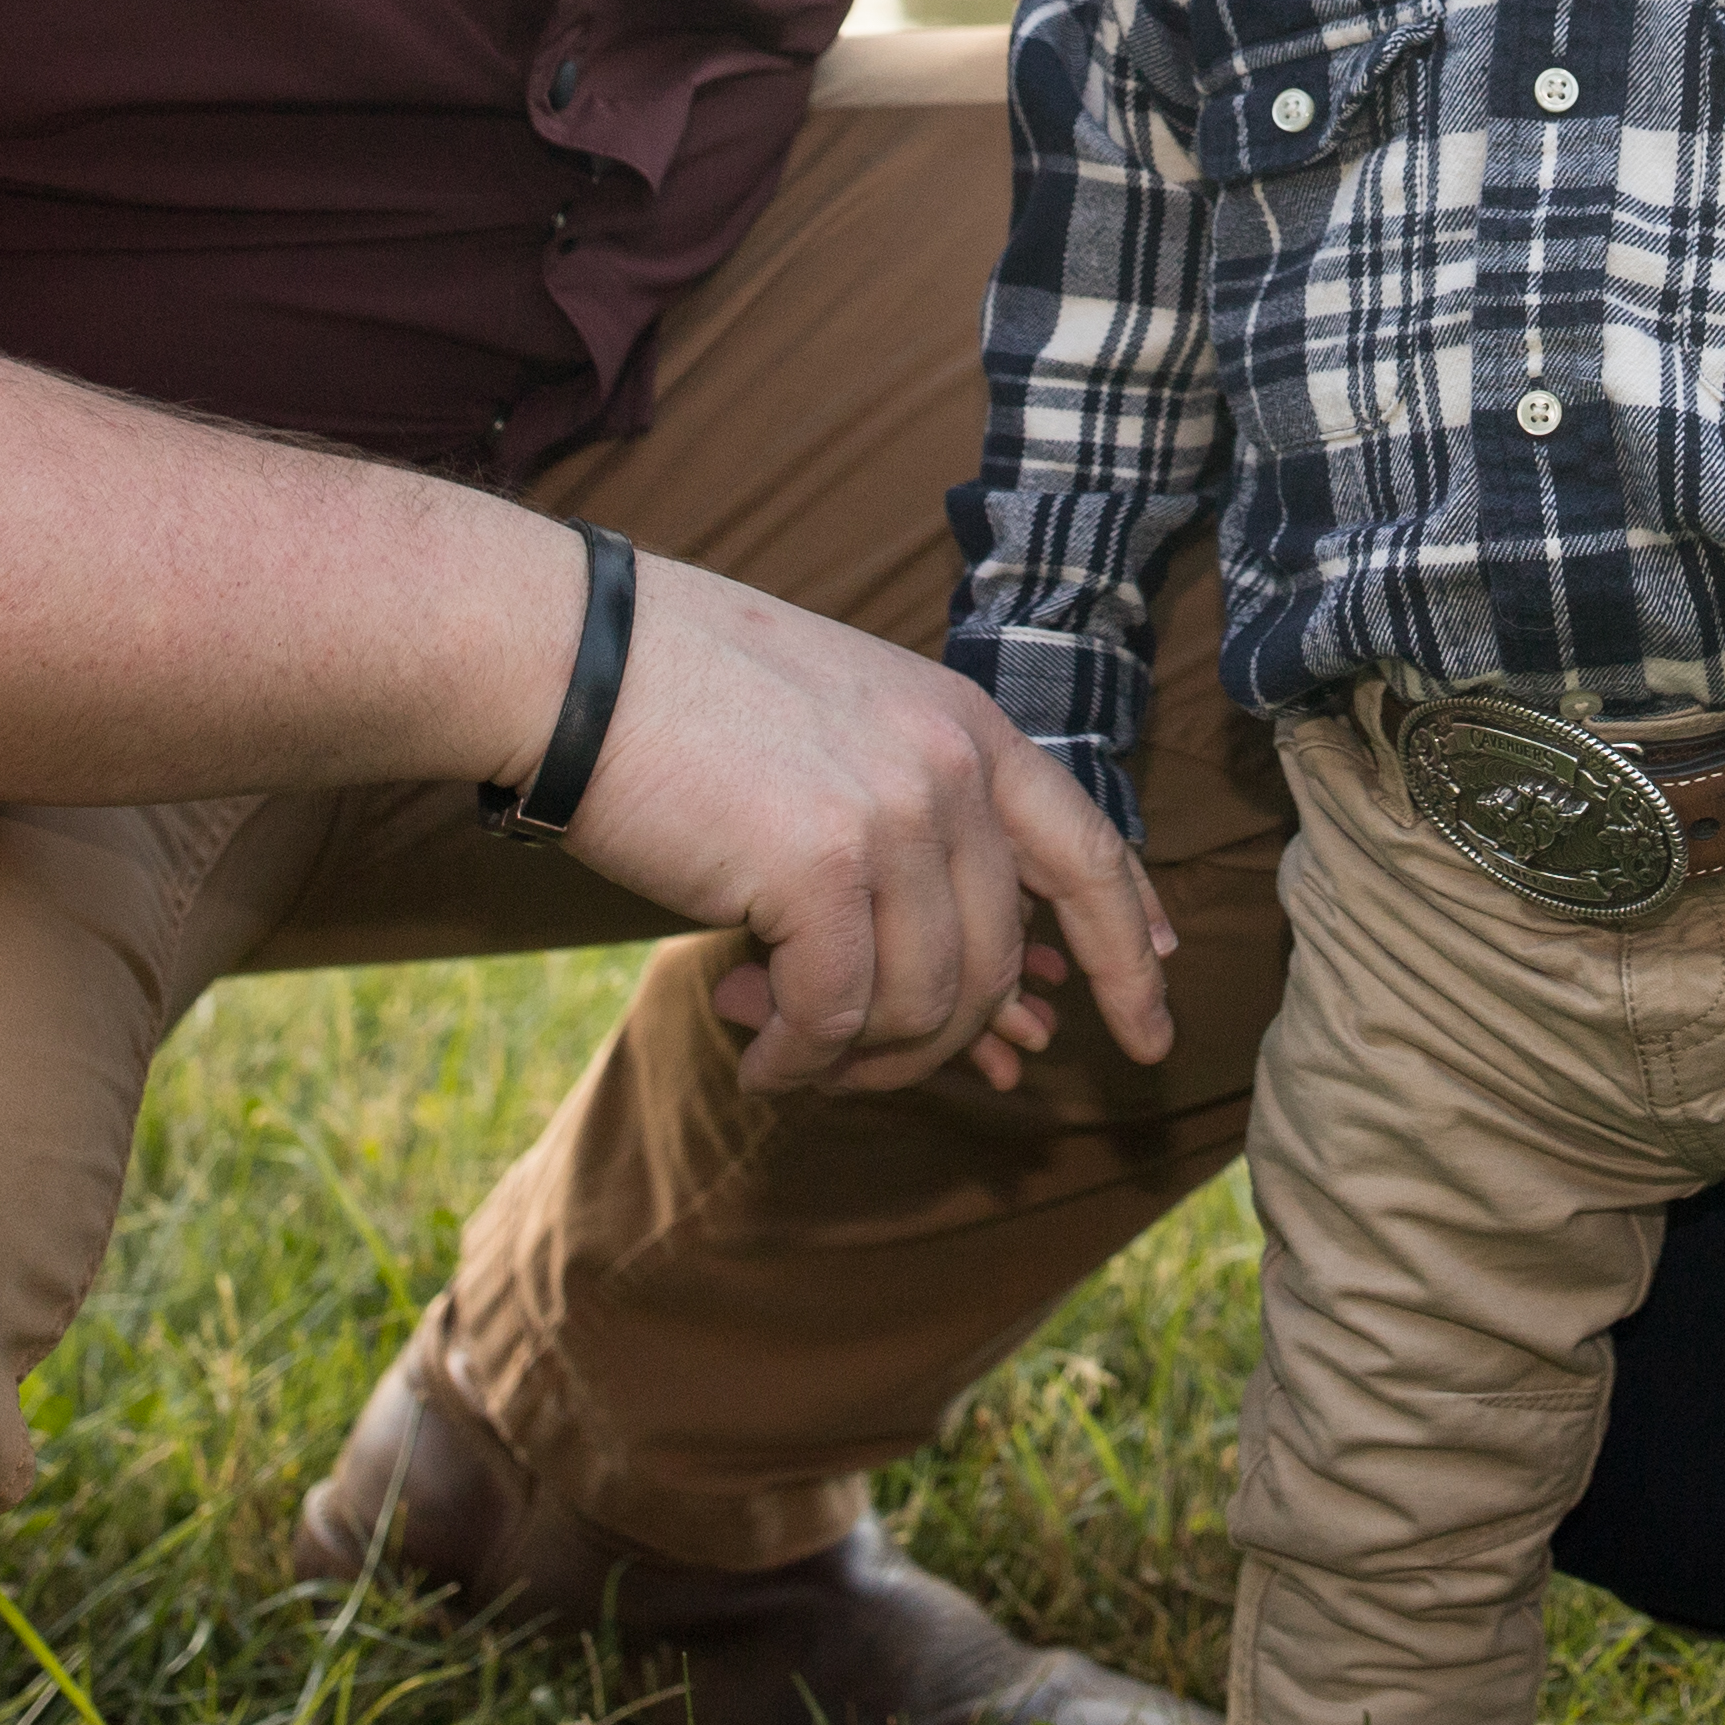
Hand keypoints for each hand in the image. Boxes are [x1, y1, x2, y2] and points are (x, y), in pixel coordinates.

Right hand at [543, 560, 1180, 1097]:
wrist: (574, 656)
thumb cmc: (688, 696)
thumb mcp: (844, 726)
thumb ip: (916, 825)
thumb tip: (974, 970)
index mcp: (968, 726)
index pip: (1091, 854)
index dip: (1128, 948)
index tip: (1150, 1022)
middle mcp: (949, 767)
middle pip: (993, 960)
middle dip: (938, 1041)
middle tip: (861, 1068)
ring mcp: (892, 814)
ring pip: (922, 1003)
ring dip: (859, 1057)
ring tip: (789, 1051)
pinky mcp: (818, 867)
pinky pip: (838, 1016)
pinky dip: (802, 1061)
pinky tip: (762, 1059)